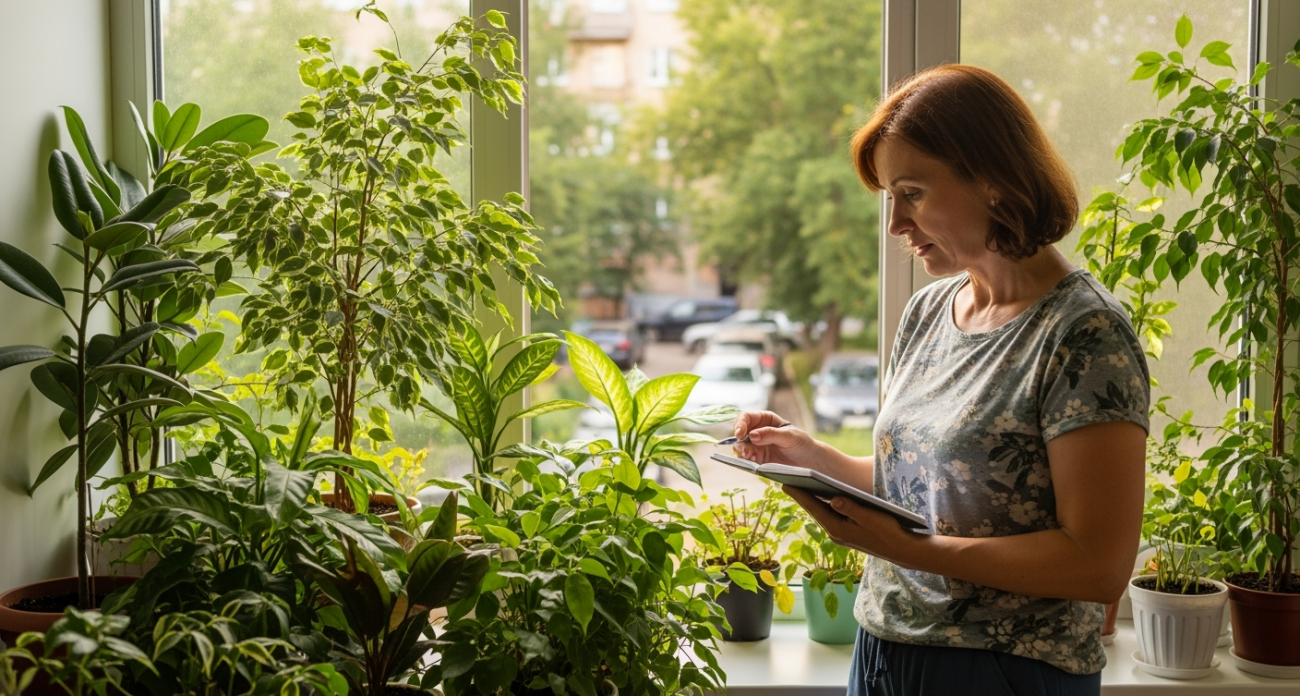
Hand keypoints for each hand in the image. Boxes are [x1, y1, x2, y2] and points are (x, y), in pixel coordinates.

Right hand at [732, 410, 821, 468]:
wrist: (809, 461)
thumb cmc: (801, 443)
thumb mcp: (789, 436)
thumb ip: (771, 434)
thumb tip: (752, 435)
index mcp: (765, 420)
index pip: (747, 418)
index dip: (740, 424)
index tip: (740, 434)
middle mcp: (758, 431)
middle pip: (740, 433)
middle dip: (739, 441)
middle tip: (744, 449)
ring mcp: (757, 446)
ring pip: (742, 447)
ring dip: (742, 452)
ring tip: (749, 456)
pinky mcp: (758, 459)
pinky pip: (747, 459)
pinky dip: (747, 461)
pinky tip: (753, 462)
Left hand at [781, 485, 916, 563]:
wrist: (902, 551)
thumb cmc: (888, 532)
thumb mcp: (870, 517)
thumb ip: (851, 507)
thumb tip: (833, 498)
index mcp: (837, 529)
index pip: (814, 508)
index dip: (799, 495)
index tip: (784, 483)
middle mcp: (835, 533)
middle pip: (814, 510)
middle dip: (801, 495)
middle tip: (786, 479)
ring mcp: (841, 534)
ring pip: (822, 513)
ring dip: (812, 500)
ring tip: (800, 485)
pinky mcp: (848, 533)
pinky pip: (831, 516)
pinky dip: (824, 505)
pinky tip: (822, 496)